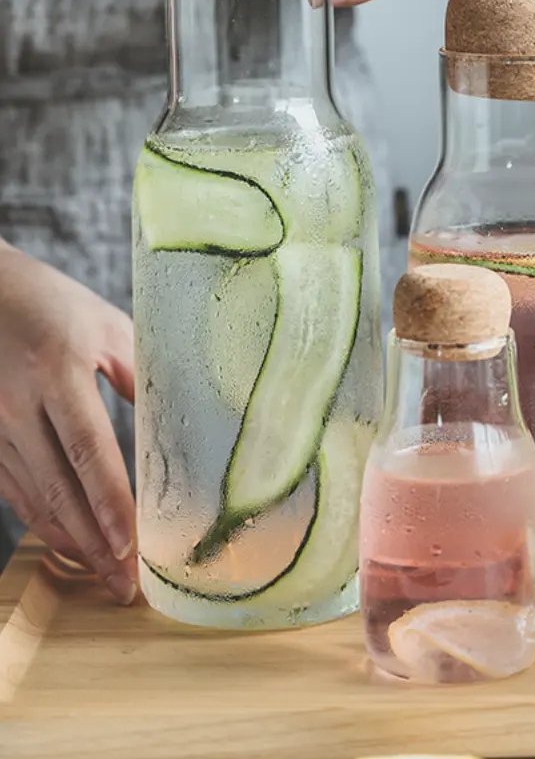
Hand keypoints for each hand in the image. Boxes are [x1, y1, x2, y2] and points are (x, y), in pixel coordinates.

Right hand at [0, 245, 136, 603]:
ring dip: (67, 540)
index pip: (89, 450)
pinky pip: (12, 487)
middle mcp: (18, 405)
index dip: (110, 502)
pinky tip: (66, 542)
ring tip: (102, 575)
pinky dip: (40, 520)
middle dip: (93, 542)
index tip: (131, 543)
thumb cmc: (50, 301)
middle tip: (123, 584)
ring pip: (32, 497)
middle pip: (59, 488)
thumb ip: (137, 372)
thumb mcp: (104, 323)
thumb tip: (169, 420)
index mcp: (57, 371)